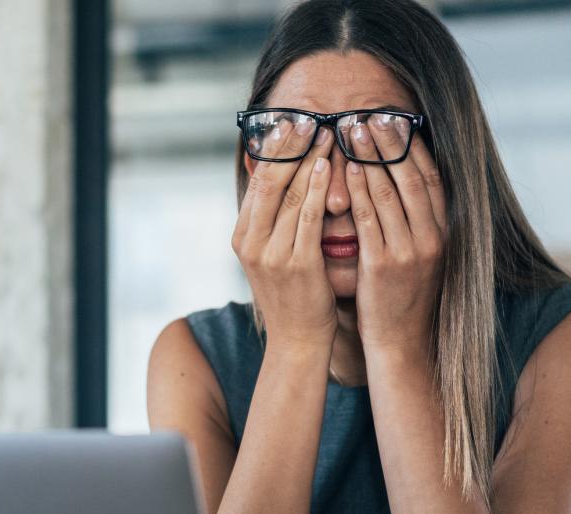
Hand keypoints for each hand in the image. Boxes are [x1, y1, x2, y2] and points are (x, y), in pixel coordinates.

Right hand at [231, 123, 336, 351]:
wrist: (297, 340)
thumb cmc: (292, 295)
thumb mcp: (272, 254)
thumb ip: (273, 220)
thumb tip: (280, 180)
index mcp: (242, 236)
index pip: (257, 182)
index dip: (273, 149)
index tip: (290, 122)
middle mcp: (251, 242)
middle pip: (269, 181)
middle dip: (290, 146)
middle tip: (308, 116)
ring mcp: (272, 254)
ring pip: (290, 194)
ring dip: (310, 159)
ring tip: (327, 132)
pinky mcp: (297, 263)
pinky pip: (308, 217)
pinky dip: (318, 188)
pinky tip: (329, 166)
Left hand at [343, 114, 446, 354]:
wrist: (401, 343)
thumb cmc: (401, 298)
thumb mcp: (417, 256)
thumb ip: (413, 222)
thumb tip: (400, 186)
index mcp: (442, 231)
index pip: (430, 177)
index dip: (412, 145)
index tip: (395, 119)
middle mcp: (432, 236)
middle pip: (411, 176)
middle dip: (389, 142)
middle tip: (369, 113)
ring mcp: (410, 250)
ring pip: (390, 192)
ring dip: (370, 156)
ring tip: (352, 129)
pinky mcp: (385, 265)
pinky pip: (370, 219)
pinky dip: (360, 190)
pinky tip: (348, 168)